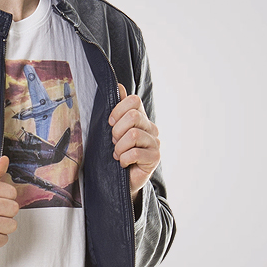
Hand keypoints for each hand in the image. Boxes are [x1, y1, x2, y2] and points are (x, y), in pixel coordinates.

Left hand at [108, 84, 160, 198]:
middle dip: (117, 130)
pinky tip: (123, 163)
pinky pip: (136, 153)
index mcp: (141, 117)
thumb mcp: (113, 130)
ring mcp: (155, 142)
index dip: (118, 110)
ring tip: (118, 154)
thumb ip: (117, 109)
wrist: (123, 180)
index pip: (134, 100)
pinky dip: (124, 158)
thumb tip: (119, 86)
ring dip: (119, 147)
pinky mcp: (155, 157)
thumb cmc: (117, 153)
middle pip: (133, 116)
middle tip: (114, 142)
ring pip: (133, 135)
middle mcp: (151, 127)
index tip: (110, 123)